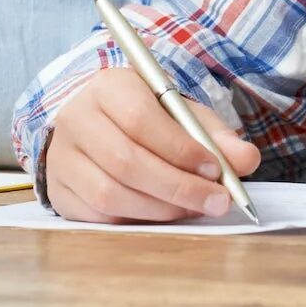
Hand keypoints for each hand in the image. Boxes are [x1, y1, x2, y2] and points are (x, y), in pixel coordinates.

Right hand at [41, 69, 261, 222]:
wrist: (95, 125)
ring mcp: (62, 157)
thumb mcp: (181, 113)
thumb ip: (214, 134)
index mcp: (108, 86)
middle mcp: (77, 118)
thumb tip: (246, 159)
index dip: (180, 148)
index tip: (216, 169)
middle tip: (216, 200)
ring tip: (194, 208)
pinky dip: (138, 220)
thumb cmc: (145, 116)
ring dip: (161, 208)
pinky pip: (98, 216)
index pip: (140, 118)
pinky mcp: (59, 191)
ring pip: (111, 193)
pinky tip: (164, 213)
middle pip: (125, 161)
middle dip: (178, 186)